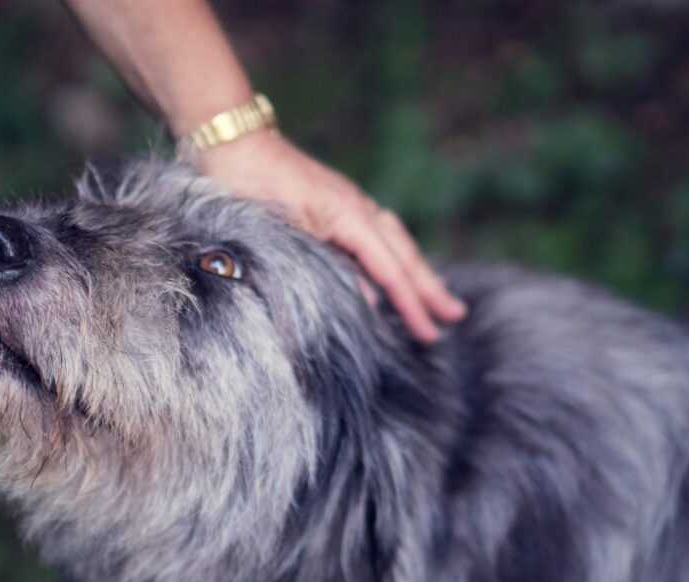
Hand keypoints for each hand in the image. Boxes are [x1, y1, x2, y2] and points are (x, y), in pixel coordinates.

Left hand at [196, 130, 465, 341]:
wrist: (232, 141)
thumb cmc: (250, 184)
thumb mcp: (285, 233)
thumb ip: (326, 266)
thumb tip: (369, 299)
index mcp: (350, 216)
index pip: (390, 271)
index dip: (411, 305)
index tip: (430, 333)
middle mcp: (358, 208)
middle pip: (404, 254)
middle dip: (429, 288)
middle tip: (456, 316)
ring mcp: (348, 203)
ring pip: (394, 242)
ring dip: (416, 271)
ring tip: (436, 295)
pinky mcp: (334, 203)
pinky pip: (376, 234)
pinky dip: (391, 255)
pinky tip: (391, 267)